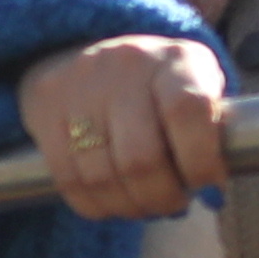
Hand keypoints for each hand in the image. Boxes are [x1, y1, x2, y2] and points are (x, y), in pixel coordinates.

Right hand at [23, 32, 234, 221]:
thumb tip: (212, 192)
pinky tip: (114, 204)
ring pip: (103, 177)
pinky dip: (97, 206)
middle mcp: (126, 65)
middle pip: (141, 158)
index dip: (201, 162)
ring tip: (146, 206)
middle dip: (163, 198)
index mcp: (175, 60)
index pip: (188, 111)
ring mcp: (81, 85)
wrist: (91, 50)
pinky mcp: (46, 107)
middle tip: (175, 206)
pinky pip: (69, 180)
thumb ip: (211, 129)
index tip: (209, 190)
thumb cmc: (162, 85)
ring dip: (130, 207)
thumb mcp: (198, 87)